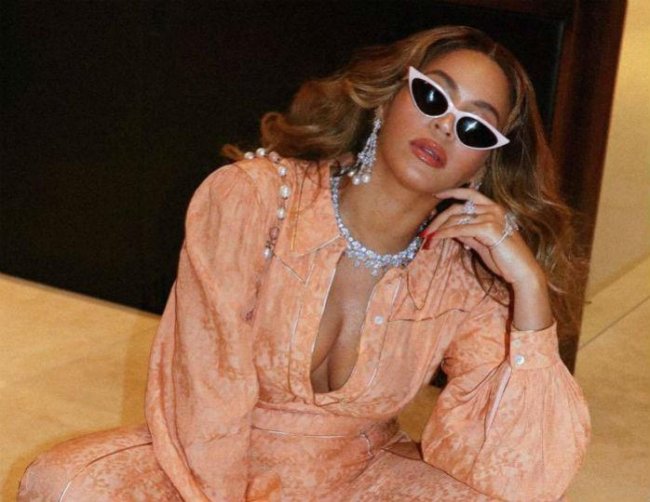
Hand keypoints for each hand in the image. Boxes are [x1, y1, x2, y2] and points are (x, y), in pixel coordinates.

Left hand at [421, 187, 542, 286]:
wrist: (521, 272)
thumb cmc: (504, 259)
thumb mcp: (481, 243)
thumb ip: (468, 233)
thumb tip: (450, 229)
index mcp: (493, 209)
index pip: (469, 194)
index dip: (452, 192)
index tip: (436, 195)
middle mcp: (493, 209)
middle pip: (457, 207)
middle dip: (438, 219)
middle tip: (424, 233)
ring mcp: (492, 217)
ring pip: (456, 218)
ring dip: (438, 229)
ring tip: (427, 240)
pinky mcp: (489, 229)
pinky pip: (460, 229)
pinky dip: (444, 234)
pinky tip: (435, 239)